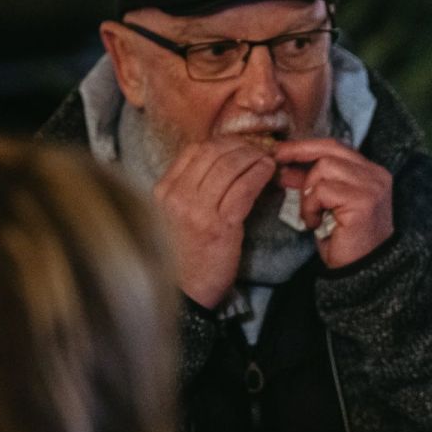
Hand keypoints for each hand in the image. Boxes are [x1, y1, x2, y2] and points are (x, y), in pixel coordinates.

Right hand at [153, 139, 275, 307]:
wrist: (186, 290)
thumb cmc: (185, 252)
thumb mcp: (176, 214)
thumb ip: (190, 189)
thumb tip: (223, 162)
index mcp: (163, 191)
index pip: (193, 151)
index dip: (222, 142)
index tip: (240, 145)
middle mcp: (176, 196)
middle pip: (213, 153)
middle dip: (241, 146)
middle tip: (260, 149)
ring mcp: (196, 210)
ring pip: (230, 167)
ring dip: (254, 157)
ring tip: (268, 159)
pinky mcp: (220, 226)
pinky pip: (244, 188)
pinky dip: (260, 175)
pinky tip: (269, 172)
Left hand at [273, 139, 393, 268]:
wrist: (360, 272)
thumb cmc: (344, 240)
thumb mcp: (324, 205)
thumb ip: (311, 182)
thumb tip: (283, 165)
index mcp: (371, 172)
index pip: (335, 147)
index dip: (305, 147)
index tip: (279, 151)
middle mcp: (376, 175)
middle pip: (329, 151)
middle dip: (299, 158)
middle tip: (279, 173)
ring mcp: (372, 187)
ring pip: (323, 169)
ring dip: (308, 193)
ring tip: (311, 215)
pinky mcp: (363, 201)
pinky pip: (322, 191)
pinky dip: (311, 207)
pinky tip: (315, 224)